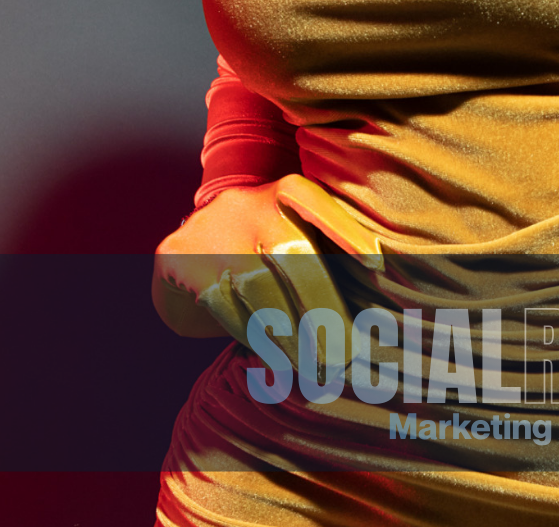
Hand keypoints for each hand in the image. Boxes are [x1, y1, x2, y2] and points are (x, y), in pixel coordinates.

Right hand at [151, 179, 364, 358]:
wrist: (190, 238)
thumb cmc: (263, 243)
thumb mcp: (291, 231)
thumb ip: (326, 253)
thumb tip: (374, 300)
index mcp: (285, 191)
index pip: (318, 205)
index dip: (347, 233)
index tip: (376, 264)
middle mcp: (251, 204)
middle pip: (292, 253)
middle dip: (321, 305)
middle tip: (346, 351)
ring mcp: (214, 230)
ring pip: (258, 286)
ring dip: (289, 333)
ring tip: (314, 366)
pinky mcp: (181, 258)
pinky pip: (222, 304)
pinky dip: (251, 335)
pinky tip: (273, 358)